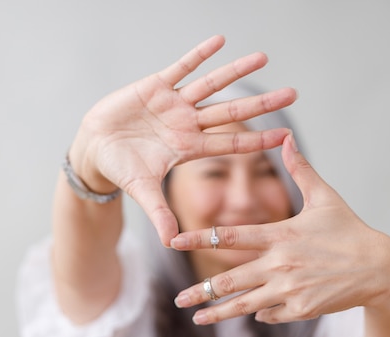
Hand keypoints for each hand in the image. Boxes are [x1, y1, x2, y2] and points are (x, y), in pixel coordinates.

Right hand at [69, 35, 296, 245]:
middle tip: (293, 93)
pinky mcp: (156, 86)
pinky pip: (181, 67)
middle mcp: (188, 124)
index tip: (286, 136)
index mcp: (189, 148)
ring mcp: (174, 104)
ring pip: (211, 85)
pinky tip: (219, 41)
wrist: (96, 147)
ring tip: (264, 57)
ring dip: (236, 71)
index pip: (231, 144)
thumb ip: (159, 213)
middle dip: (261, 104)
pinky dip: (199, 54)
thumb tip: (172, 243)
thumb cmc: (121, 169)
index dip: (259, 140)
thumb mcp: (143, 191)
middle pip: (231, 112)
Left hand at [170, 134, 389, 324]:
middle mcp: (280, 263)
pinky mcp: (303, 308)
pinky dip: (259, 314)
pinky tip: (248, 315)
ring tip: (197, 317)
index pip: (229, 236)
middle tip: (178, 298)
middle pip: (230, 278)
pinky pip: (271, 313)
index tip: (173, 242)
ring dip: (218, 312)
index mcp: (280, 234)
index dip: (197, 238)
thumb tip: (286, 139)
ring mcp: (291, 288)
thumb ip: (301, 170)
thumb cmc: (349, 229)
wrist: (381, 268)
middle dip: (200, 290)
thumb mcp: (325, 197)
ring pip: (245, 303)